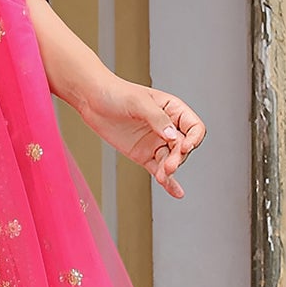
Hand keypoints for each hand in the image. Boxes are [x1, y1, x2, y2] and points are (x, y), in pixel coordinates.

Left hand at [77, 76, 205, 198]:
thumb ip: (157, 119)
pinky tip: (176, 192)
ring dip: (170, 170)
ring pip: (171, 160)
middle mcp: (168, 128)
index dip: (194, 138)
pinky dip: (168, 182)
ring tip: (164, 176)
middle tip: (169, 165)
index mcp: (173, 110)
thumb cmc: (116, 93)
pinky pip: (158, 170)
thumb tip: (173, 137)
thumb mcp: (138, 102)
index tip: (185, 147)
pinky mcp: (143, 155)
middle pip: (183, 147)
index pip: (194, 127)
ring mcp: (156, 143)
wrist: (91, 100)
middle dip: (178, 157)